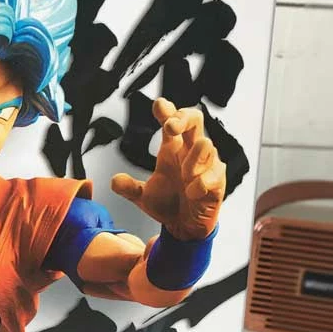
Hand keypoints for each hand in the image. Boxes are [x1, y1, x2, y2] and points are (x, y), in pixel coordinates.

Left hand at [111, 98, 225, 239]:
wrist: (184, 226)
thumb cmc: (167, 204)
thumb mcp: (142, 197)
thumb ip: (129, 188)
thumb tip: (114, 181)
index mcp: (173, 149)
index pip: (172, 122)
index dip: (167, 110)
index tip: (158, 105)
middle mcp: (190, 151)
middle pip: (195, 119)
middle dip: (183, 118)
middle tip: (169, 127)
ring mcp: (207, 164)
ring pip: (206, 144)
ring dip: (192, 159)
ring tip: (184, 175)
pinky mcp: (218, 181)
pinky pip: (213, 174)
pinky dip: (200, 183)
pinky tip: (191, 192)